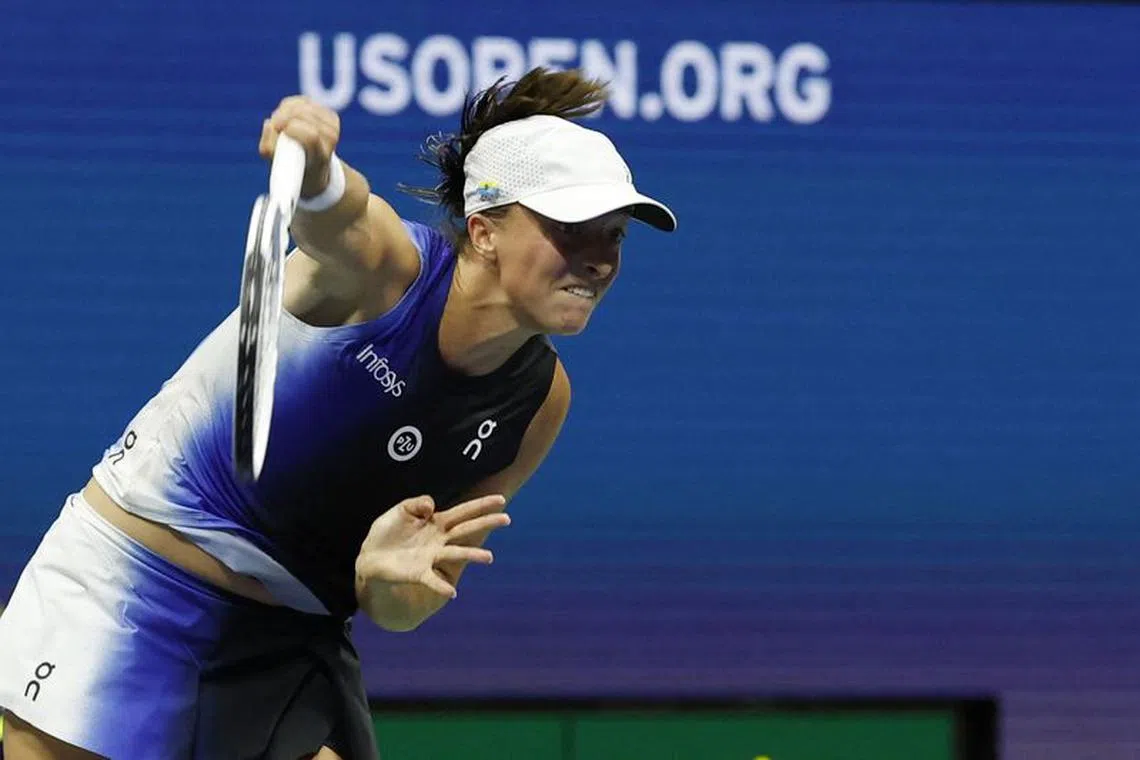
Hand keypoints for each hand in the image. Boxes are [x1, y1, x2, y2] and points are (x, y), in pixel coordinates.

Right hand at [259, 95, 340, 198]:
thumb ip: (269, 148)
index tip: (277, 129)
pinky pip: (303, 101)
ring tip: (278, 124)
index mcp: (322, 156)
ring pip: (302, 105)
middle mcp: (331, 138)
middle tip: (274, 125)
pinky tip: (286, 116)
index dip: (292, 128)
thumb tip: (269, 123)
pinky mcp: (328, 114)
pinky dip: (290, 106)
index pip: (311, 135)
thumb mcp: (279, 168)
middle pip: (303, 114)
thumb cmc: (295, 170)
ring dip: (284, 111)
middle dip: (283, 116)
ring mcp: (333, 124)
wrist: (316, 170)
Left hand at [355, 494, 509, 598]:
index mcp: (436, 522)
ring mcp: (431, 557)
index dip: (481, 505)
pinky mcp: (419, 573)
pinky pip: (433, 580)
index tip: (501, 500)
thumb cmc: (387, 532)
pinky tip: (452, 592)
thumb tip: (432, 505)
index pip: (463, 511)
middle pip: (466, 529)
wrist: (369, 555)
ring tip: (489, 558)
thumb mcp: (401, 510)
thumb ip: (417, 503)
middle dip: (486, 523)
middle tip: (506, 520)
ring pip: (456, 554)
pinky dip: (441, 586)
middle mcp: (439, 540)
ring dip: (472, 555)